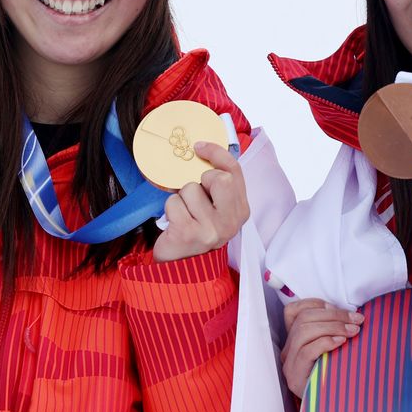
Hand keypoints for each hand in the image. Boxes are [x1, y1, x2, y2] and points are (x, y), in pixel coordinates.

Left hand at [152, 142, 248, 262]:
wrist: (181, 265)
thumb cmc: (197, 229)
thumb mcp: (216, 208)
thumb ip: (219, 186)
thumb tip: (203, 151)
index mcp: (241, 210)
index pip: (234, 172)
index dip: (217, 154)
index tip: (199, 146)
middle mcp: (231, 221)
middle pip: (219, 179)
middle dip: (200, 181)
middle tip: (195, 196)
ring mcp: (211, 229)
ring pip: (190, 189)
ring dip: (181, 198)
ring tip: (184, 214)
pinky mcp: (189, 233)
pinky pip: (174, 202)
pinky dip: (170, 209)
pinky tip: (175, 223)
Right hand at [281, 299, 363, 396]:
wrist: (333, 411)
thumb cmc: (336, 378)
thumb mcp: (333, 350)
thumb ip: (331, 332)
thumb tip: (348, 314)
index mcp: (294, 340)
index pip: (292, 311)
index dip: (315, 303)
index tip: (337, 307)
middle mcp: (288, 351)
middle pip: (303, 319)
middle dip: (333, 314)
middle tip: (357, 320)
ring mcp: (289, 364)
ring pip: (304, 332)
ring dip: (333, 326)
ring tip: (353, 331)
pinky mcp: (295, 376)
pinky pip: (307, 351)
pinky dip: (326, 342)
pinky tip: (342, 342)